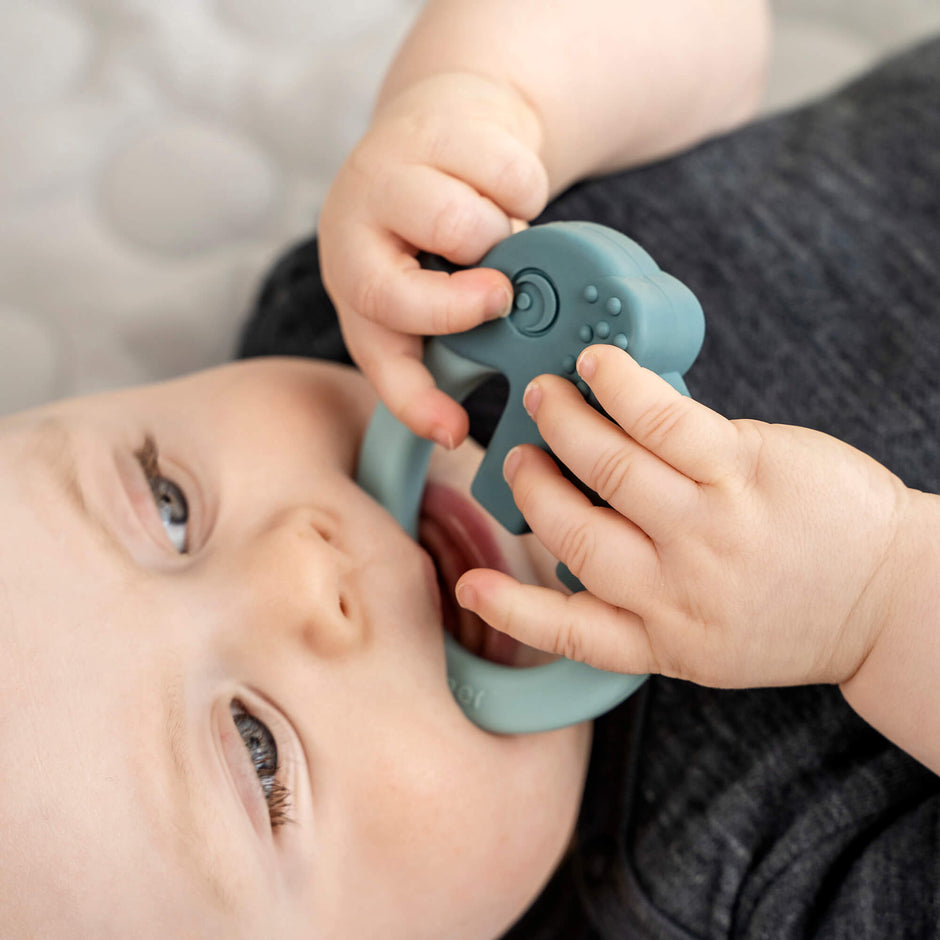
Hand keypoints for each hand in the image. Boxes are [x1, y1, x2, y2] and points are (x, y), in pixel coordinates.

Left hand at [318, 72, 548, 447]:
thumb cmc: (443, 224)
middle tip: (498, 293)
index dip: (413, 402)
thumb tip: (501, 383)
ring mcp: (386, 173)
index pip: (377, 355)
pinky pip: (509, 177)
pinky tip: (502, 183)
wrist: (451, 121)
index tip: (451, 432)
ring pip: (463, 230)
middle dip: (463, 303)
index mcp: (354, 282)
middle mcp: (352, 229)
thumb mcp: (433, 283)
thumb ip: (457, 329)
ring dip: (502, 236)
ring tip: (496, 226)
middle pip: (400, 294)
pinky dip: (526, 190)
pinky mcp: (433, 125)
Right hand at [455, 344, 909, 688]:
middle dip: (533, 484)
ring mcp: (708, 526)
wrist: (893, 599)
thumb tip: (593, 531)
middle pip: (574, 530)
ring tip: (547, 397)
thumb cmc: (801, 613)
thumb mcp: (713, 639)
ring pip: (607, 465)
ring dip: (563, 423)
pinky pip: (660, 418)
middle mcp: (676, 588)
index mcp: (664, 639)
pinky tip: (596, 366)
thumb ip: (648, 600)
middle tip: (520, 454)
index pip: (571, 629)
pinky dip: (616, 385)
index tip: (471, 586)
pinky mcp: (743, 468)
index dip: (512, 609)